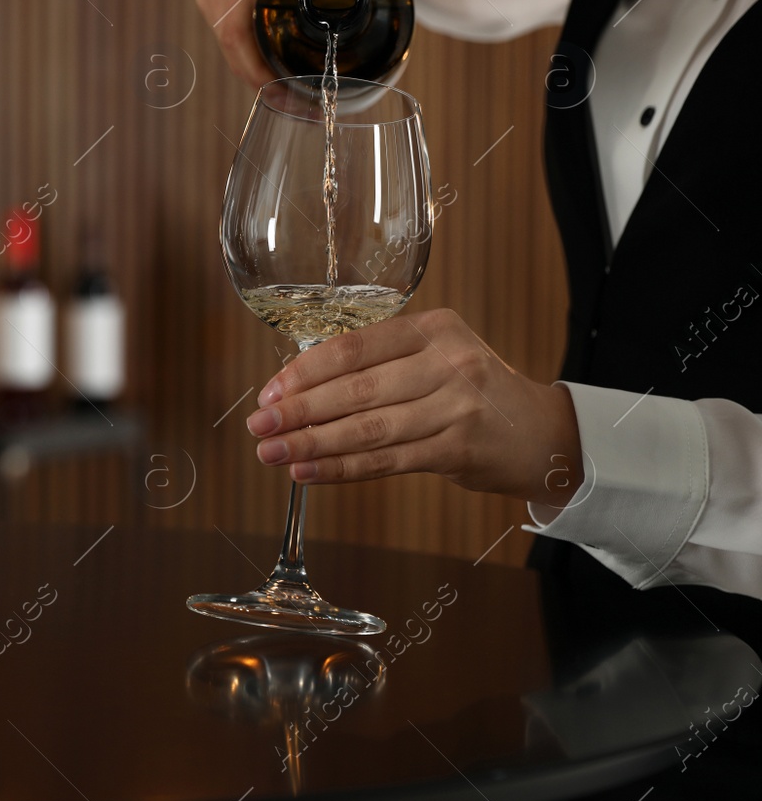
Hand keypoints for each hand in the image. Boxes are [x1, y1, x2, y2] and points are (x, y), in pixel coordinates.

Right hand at [196, 0, 426, 86]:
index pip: (237, 30)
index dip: (257, 69)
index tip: (288, 92)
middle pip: (234, 51)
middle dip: (266, 87)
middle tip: (307, 110)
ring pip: (229, 51)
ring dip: (259, 79)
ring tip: (299, 102)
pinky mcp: (213, 3)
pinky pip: (229, 42)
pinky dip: (252, 64)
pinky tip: (280, 79)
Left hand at [243, 308, 582, 507]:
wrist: (542, 433)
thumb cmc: (472, 392)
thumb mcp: (435, 357)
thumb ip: (379, 365)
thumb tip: (297, 388)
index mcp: (434, 328)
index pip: (354, 347)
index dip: (305, 372)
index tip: (269, 392)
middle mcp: (448, 362)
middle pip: (356, 390)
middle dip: (299, 411)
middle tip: (258, 427)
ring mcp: (457, 406)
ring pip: (367, 429)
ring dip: (312, 444)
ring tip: (272, 454)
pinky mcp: (459, 449)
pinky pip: (386, 461)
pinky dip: (341, 468)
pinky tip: (307, 472)